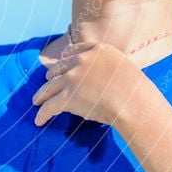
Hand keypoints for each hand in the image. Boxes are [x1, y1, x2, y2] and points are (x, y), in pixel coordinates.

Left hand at [31, 41, 146, 126]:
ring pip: (49, 87)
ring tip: (36, 101)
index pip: (73, 51)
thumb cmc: (135, 90)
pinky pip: (50, 106)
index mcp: (96, 50)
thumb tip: (97, 76)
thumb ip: (106, 65)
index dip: (65, 60)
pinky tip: (38, 121)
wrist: (135, 102)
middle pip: (58, 68)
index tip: (60, 66)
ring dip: (41, 95)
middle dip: (52, 78)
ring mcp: (72, 78)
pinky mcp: (67, 96)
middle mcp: (81, 61)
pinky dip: (42, 114)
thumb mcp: (122, 66)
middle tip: (47, 87)